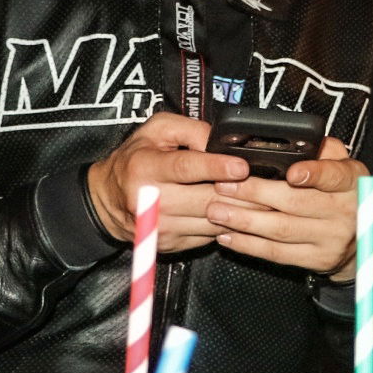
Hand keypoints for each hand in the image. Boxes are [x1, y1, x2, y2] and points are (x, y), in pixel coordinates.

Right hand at [86, 111, 249, 248]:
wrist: (106, 201)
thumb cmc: (135, 160)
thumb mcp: (156, 130)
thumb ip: (190, 129)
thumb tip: (221, 142)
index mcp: (146, 168)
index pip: (184, 168)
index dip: (215, 167)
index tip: (241, 166)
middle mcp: (152, 201)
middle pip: (205, 200)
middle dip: (241, 193)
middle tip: (266, 183)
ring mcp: (161, 227)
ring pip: (213, 222)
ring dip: (240, 212)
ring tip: (260, 198)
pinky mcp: (170, 243)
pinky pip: (209, 235)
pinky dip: (227, 224)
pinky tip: (236, 212)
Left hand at [205, 138, 366, 276]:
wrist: (358, 235)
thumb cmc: (338, 191)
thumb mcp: (339, 164)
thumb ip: (320, 150)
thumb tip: (292, 140)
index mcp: (351, 180)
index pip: (333, 175)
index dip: (313, 174)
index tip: (291, 172)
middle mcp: (345, 210)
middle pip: (296, 203)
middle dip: (254, 194)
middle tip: (222, 186)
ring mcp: (331, 238)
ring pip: (281, 230)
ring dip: (244, 221)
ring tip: (216, 212)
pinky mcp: (317, 259)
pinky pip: (278, 254)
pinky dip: (249, 245)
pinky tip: (227, 236)